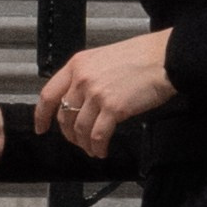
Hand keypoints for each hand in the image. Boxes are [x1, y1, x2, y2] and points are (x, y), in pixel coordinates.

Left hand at [33, 29, 175, 158]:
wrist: (165, 57)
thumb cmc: (141, 56)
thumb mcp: (103, 58)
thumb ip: (87, 76)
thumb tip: (80, 99)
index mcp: (77, 65)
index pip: (48, 94)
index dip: (41, 115)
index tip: (41, 127)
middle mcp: (83, 79)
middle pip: (64, 116)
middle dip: (69, 134)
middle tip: (76, 141)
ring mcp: (97, 94)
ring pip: (80, 129)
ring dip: (84, 144)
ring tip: (93, 149)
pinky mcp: (113, 108)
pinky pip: (98, 136)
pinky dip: (98, 147)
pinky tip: (102, 150)